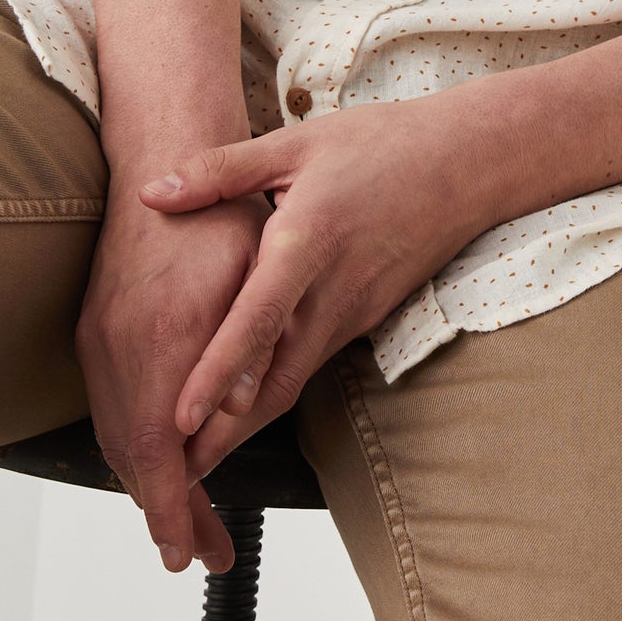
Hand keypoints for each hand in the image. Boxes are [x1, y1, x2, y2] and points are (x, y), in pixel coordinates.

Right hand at [75, 176, 266, 574]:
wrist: (161, 155)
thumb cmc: (221, 214)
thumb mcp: (257, 273)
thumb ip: (246, 347)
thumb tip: (237, 417)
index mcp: (161, 336)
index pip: (158, 448)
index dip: (171, 507)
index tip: (185, 552)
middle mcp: (118, 346)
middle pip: (133, 456)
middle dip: (166, 514)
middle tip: (202, 556)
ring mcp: (100, 340)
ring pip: (117, 436)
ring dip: (151, 484)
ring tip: (189, 525)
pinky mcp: (96, 331)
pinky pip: (110, 406)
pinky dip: (136, 447)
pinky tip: (164, 464)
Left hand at [138, 97, 501, 480]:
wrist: (470, 164)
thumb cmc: (382, 144)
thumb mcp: (296, 143)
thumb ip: (220, 171)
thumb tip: (151, 192)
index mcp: (308, 242)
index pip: (257, 320)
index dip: (216, 373)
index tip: (180, 419)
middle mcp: (333, 291)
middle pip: (276, 379)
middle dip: (225, 432)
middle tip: (174, 477)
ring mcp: (355, 311)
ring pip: (294, 380)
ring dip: (247, 422)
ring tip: (197, 458)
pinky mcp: (367, 319)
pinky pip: (313, 361)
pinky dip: (275, 391)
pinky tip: (242, 405)